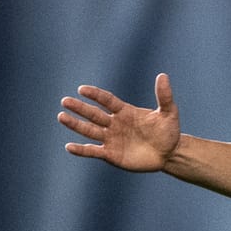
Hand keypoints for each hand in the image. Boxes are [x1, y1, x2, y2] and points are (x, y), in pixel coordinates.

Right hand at [59, 75, 180, 172]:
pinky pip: (93, 151)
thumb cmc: (168, 132)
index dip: (95, 95)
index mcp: (125, 111)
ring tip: (61, 117)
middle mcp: (114, 123)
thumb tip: (163, 76)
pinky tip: (69, 147)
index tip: (82, 89)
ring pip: (89, 130)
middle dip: (80, 108)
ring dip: (75, 125)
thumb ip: (164, 96)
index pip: (107, 100)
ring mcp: (111, 139)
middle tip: (65, 101)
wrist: (169, 154)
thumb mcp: (169, 113)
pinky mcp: (111, 154)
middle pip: (94, 114)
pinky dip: (82, 150)